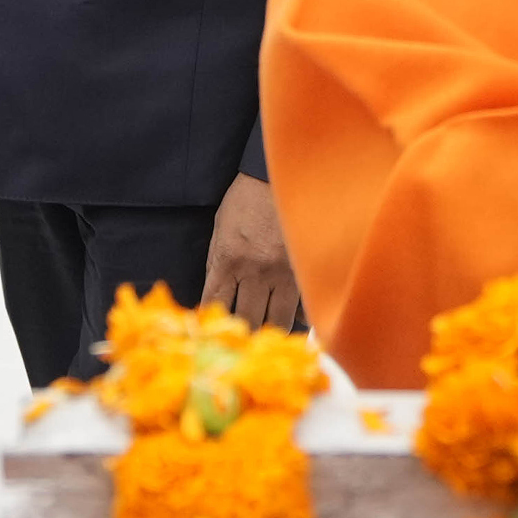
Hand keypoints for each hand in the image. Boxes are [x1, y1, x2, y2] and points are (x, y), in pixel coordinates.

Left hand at [201, 174, 302, 328]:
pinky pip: (301, 306)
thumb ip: (218, 266)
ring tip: (266, 335)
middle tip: (241, 342)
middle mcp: (255, 271)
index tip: (213, 334)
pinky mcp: (304, 269)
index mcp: (228, 260)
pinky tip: (291, 319)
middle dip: (242, 335)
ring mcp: (283, 272)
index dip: (212, 323)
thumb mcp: (220, 230)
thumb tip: (217, 300)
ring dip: (269, 330)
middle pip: (247, 320)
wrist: (279, 176)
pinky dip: (296, 317)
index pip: (215, 305)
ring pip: (276, 320)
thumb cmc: (245, 201)